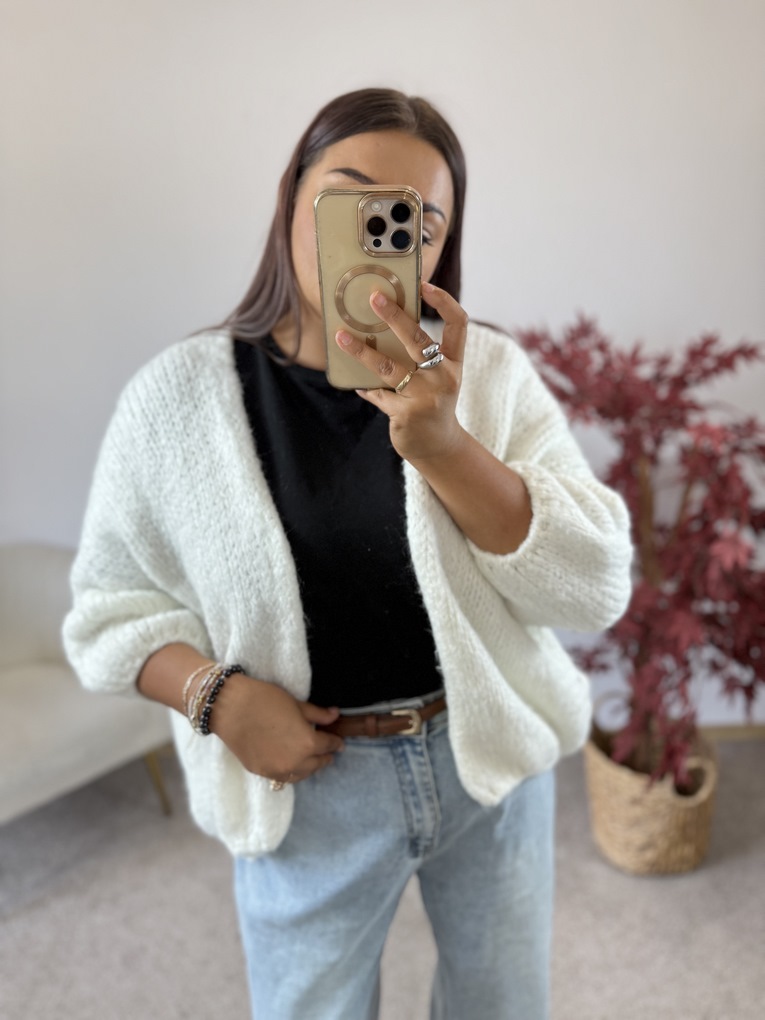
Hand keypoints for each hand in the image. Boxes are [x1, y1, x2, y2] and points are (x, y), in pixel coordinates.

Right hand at [210, 673, 343, 785]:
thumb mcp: (296, 704)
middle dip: (324, 757)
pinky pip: (282, 778)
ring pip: (300, 775)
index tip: (339, 742)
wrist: (230, 707)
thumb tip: (335, 715)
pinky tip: (291, 763)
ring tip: (311, 759)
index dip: (336, 743)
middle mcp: (294, 763)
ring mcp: (276, 771)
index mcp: (307, 744)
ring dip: (308, 767)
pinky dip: (291, 772)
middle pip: (316, 764)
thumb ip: (318, 714)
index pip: (328, 746)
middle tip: (328, 751)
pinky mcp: (260, 772)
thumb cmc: (265, 700)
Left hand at [335, 281, 468, 462]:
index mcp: (453, 363)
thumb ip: (419, 356)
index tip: (423, 284)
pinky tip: (354, 381)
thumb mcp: (436, 378)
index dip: (443, 301)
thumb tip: (380, 328)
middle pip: (418, 340)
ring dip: (362, 351)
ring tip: (342, 337)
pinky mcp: (407, 414)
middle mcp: (444, 377)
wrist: (438, 446)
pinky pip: (379, 394)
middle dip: (395, 317)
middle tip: (375, 298)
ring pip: (389, 366)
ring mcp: (426, 397)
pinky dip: (365, 386)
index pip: (457, 324)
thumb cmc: (432, 403)